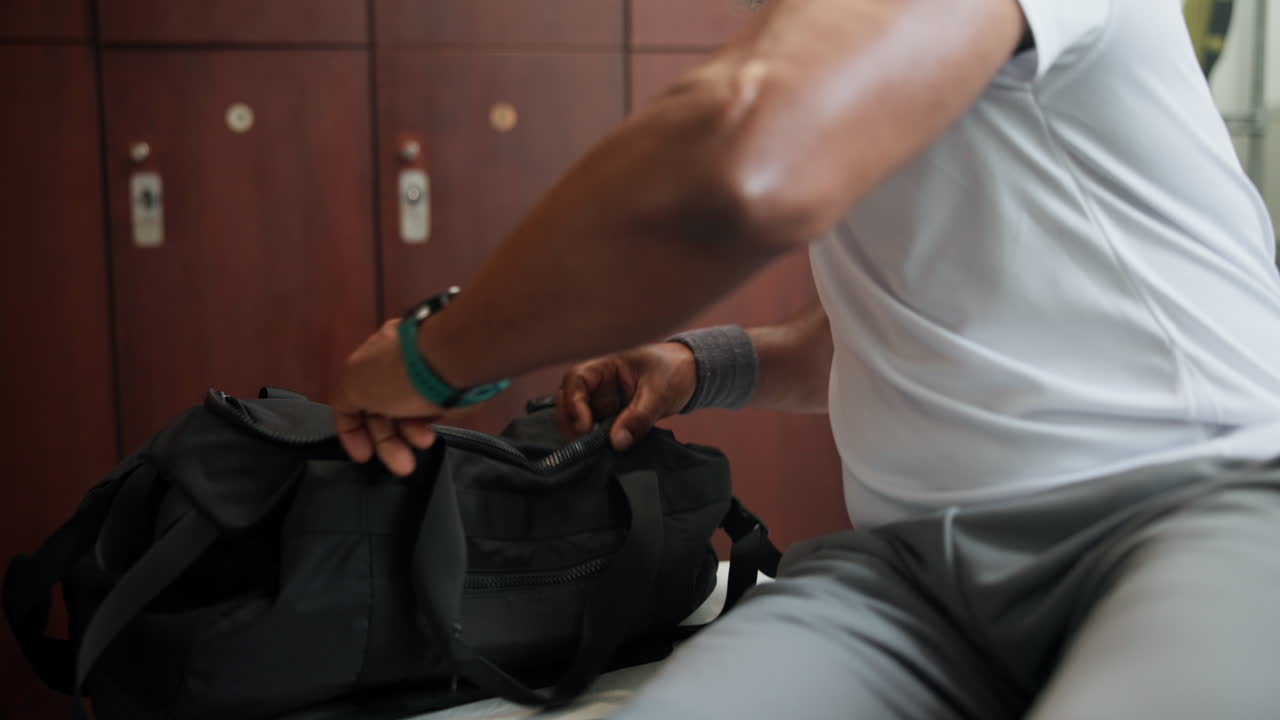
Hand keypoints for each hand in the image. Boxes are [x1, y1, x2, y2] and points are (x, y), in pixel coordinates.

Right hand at [332, 319, 443, 476]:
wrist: (454, 360)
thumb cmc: (399, 372)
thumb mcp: (353, 385)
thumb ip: (344, 400)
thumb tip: (350, 412)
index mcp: (368, 359)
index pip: (350, 400)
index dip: (352, 431)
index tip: (363, 455)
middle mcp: (392, 367)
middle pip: (379, 413)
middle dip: (387, 442)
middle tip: (400, 464)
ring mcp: (421, 378)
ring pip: (407, 416)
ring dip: (409, 436)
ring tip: (423, 443)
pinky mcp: (445, 387)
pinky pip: (430, 414)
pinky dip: (426, 427)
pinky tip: (429, 435)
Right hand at [557, 342, 696, 450]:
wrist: (692, 375)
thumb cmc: (674, 371)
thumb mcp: (659, 393)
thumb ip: (638, 417)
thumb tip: (616, 443)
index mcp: (606, 366)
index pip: (576, 380)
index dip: (574, 403)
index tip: (585, 427)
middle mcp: (598, 384)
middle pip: (569, 402)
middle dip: (572, 425)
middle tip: (584, 449)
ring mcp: (603, 401)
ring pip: (579, 420)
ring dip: (582, 437)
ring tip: (593, 455)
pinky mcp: (611, 417)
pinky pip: (596, 431)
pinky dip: (596, 443)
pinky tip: (601, 456)